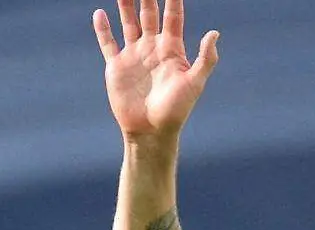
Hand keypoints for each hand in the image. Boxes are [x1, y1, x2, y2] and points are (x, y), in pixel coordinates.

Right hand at [93, 0, 219, 142]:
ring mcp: (134, 56)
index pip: (172, 17)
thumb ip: (205, 59)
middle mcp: (153, 48)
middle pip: (149, 14)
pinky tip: (100, 13)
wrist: (151, 131)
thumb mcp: (195, 84)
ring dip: (125, 5)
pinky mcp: (117, 67)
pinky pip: (108, 43)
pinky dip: (103, 29)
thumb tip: (214, 33)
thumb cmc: (177, 110)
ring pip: (129, 23)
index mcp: (172, 50)